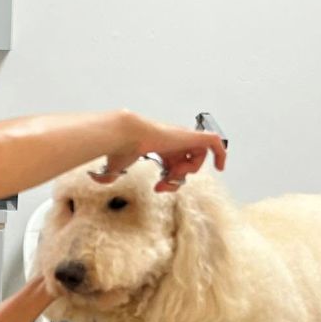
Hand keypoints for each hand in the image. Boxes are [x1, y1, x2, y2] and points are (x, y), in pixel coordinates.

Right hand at [91, 116, 226, 191]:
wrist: (125, 134)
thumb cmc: (120, 149)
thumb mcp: (115, 166)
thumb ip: (109, 173)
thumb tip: (99, 180)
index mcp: (159, 145)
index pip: (173, 163)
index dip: (169, 180)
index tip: (158, 187)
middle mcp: (173, 141)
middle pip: (186, 163)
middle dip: (177, 179)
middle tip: (164, 185)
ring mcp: (182, 137)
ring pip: (198, 157)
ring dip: (188, 171)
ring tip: (174, 174)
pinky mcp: (191, 136)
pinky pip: (214, 143)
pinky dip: (221, 154)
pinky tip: (221, 167)